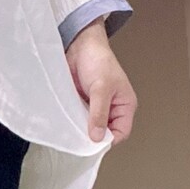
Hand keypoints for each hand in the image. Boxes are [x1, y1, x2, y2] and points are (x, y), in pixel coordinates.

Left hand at [64, 19, 136, 144]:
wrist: (79, 45)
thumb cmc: (98, 60)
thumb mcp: (101, 88)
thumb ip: (99, 113)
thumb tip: (98, 136)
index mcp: (124, 105)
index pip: (121, 132)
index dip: (109, 140)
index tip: (93, 142)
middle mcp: (111, 109)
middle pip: (104, 133)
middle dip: (93, 136)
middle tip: (79, 138)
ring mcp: (95, 107)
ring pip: (89, 127)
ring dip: (80, 129)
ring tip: (71, 129)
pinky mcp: (81, 104)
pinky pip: (77, 119)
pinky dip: (72, 122)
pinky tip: (65, 121)